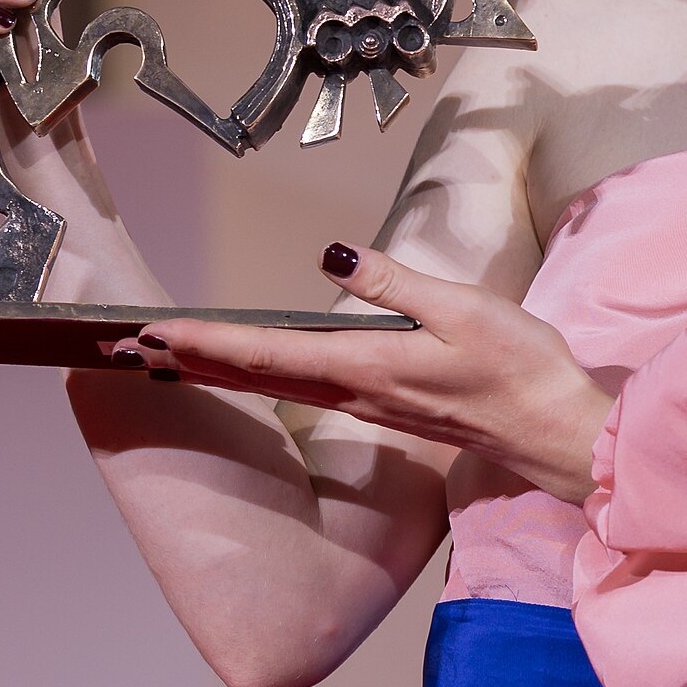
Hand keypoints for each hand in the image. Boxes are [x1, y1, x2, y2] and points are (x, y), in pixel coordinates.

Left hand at [117, 244, 617, 504]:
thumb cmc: (519, 368)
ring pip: (275, 383)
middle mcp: (356, 391)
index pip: (269, 353)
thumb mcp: (462, 307)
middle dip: (191, 358)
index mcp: (367, 366)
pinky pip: (304, 387)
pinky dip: (261, 374)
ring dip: (219, 367)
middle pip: (257, 374)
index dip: (208, 341)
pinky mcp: (384, 404)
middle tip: (130, 346)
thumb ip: (392, 282)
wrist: (556, 432)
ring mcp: (368, 403)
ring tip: (169, 353)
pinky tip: (249, 367)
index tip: (156, 333)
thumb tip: (329, 255)